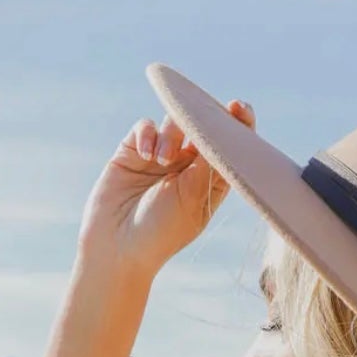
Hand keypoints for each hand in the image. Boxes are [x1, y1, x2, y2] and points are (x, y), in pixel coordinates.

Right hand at [77, 99, 256, 280]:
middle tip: (209, 108)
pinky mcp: (132, 152)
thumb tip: (220, 129)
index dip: (237, 125)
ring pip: (173, 122)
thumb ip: (207, 163)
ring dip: (172, 134)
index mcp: (210, 181)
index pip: (227, 146)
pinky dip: (148, 135)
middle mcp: (187, 166)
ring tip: (163, 159)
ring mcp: (159, 157)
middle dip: (207, 115)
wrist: (117, 248)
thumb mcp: (193, 198)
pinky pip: (144, 127)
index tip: (240, 108)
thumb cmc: (162, 231)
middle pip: (202, 128)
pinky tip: (146, 156)